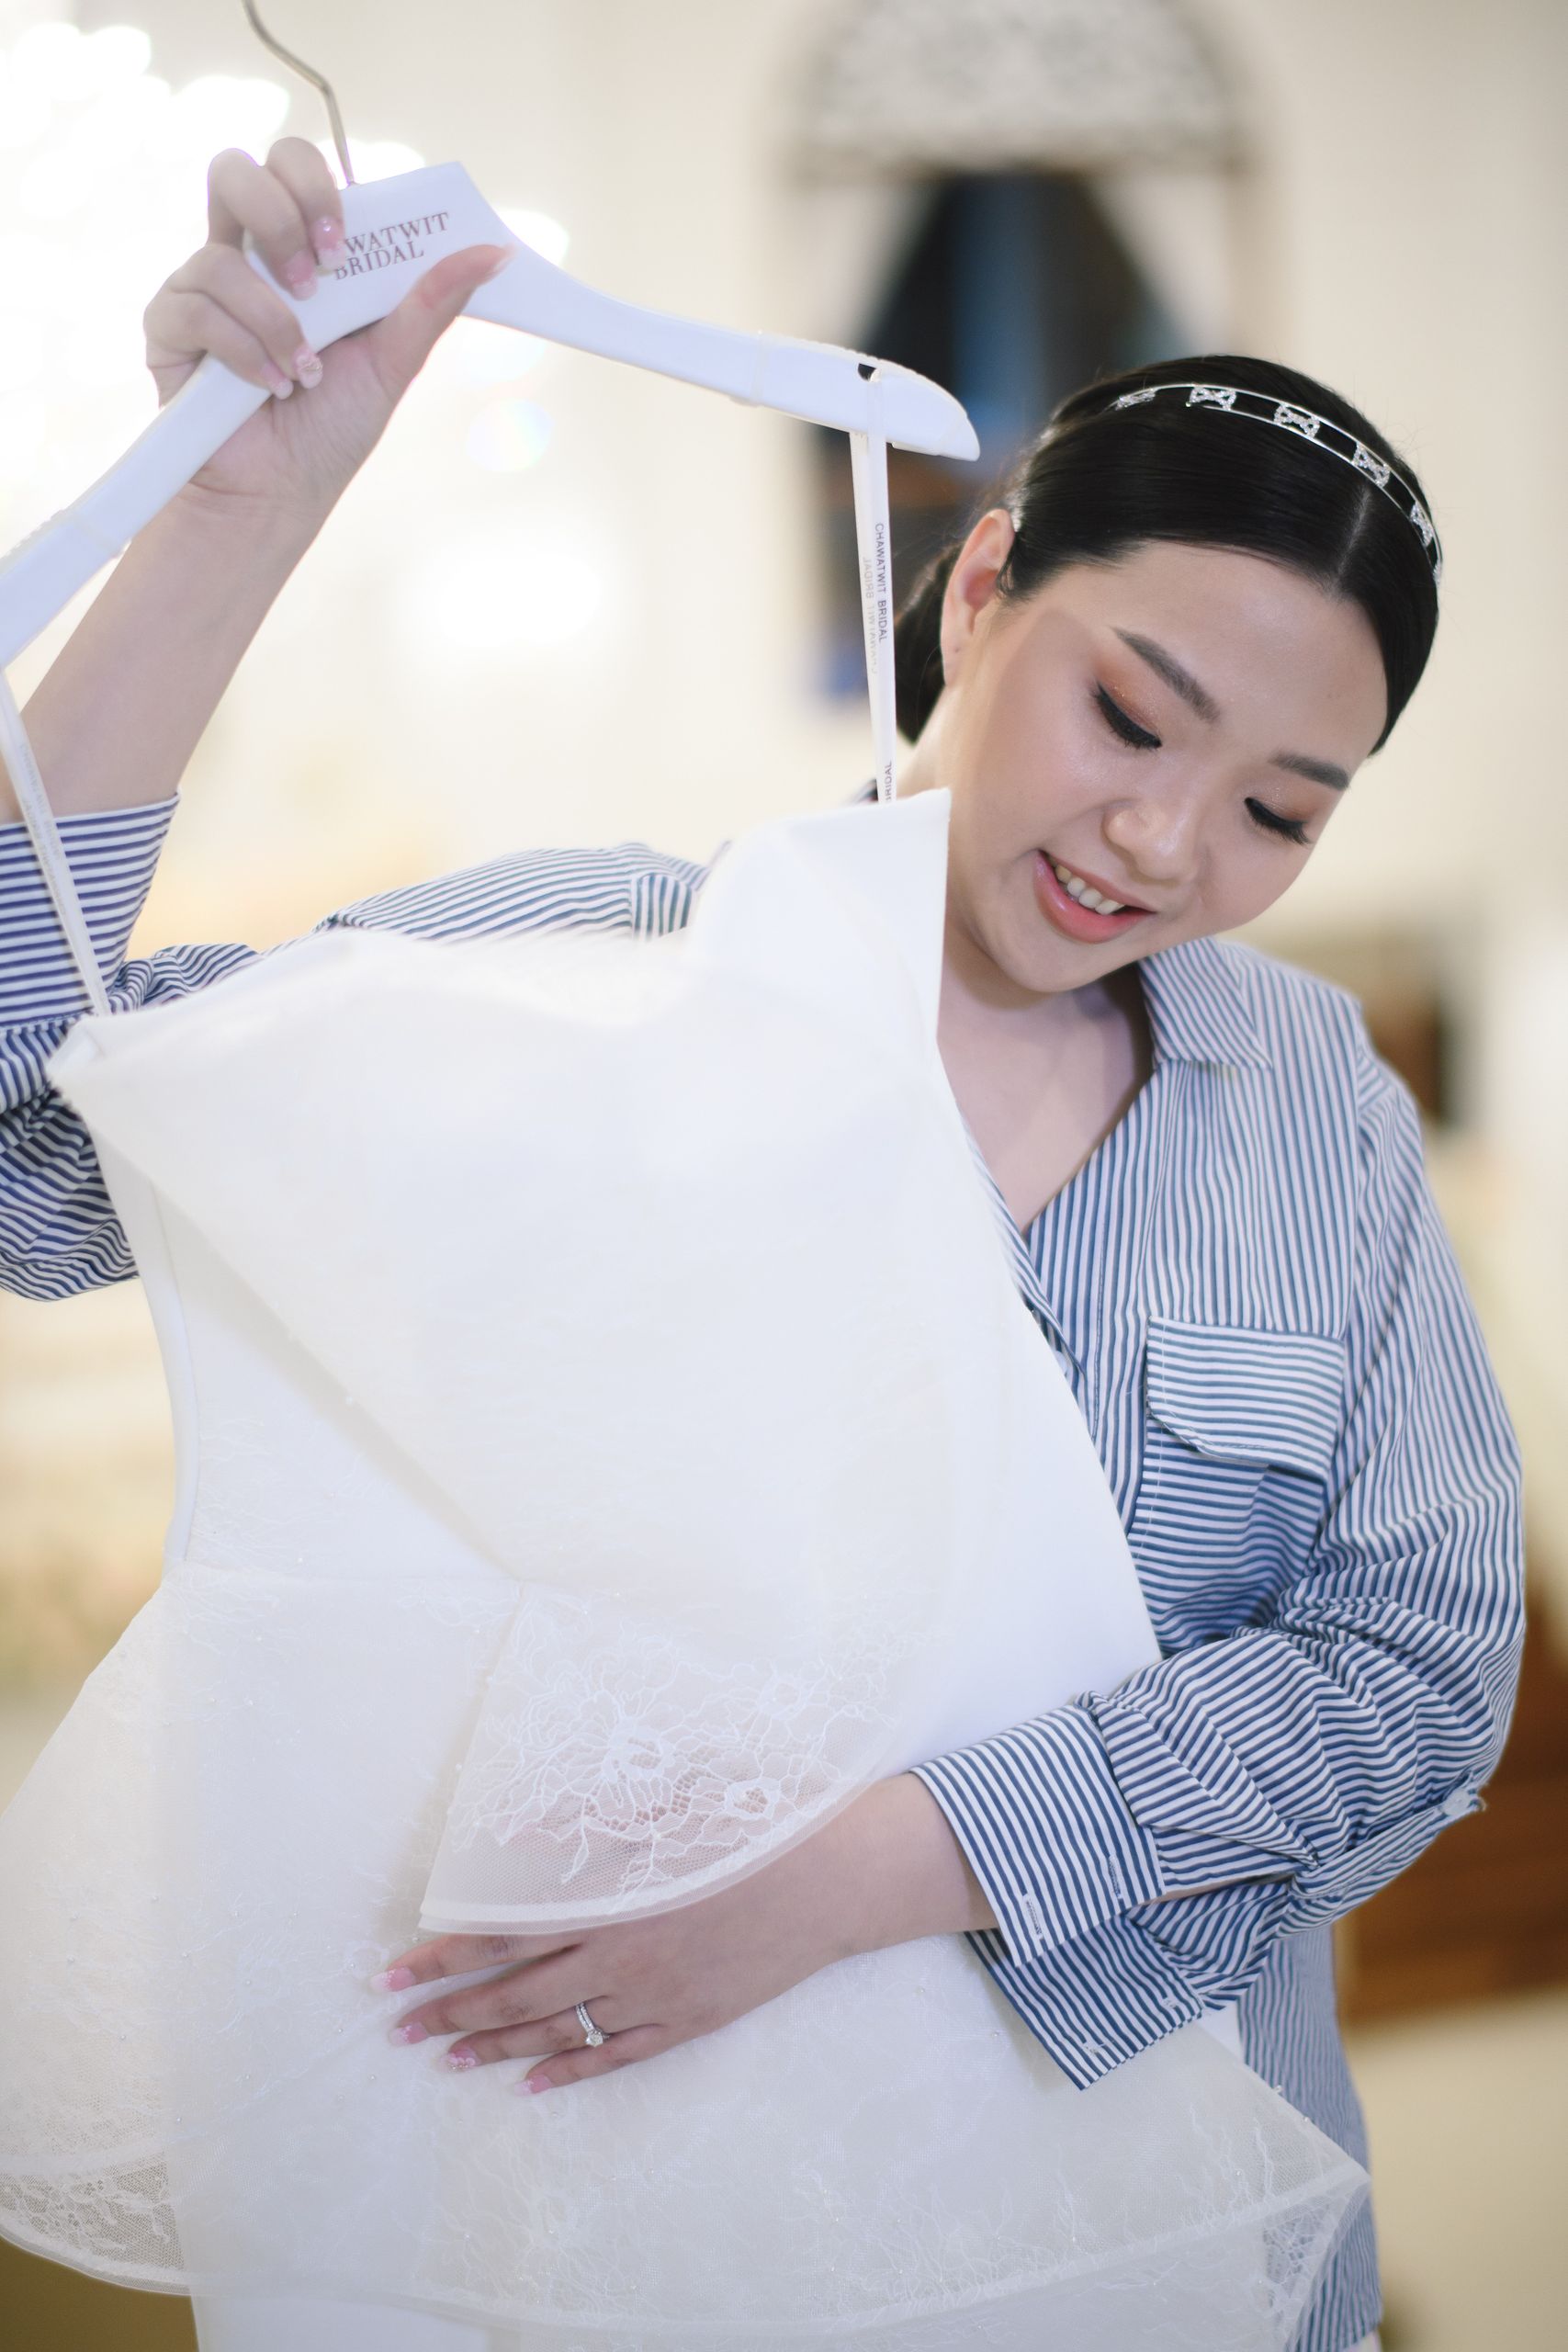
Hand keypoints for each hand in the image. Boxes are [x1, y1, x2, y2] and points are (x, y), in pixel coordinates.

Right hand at [143, 139, 509, 524]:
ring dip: (272, 318)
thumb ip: (431, 302)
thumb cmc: (333, 427)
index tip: (344, 245)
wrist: (280, 494)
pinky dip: (240, 350)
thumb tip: (494, 253)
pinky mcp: (168, 328)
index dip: (314, 183)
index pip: (292, 164)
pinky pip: (193, 307)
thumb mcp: (393, 360)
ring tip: (302, 369)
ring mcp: (202, 288)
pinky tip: (269, 387)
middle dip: (280, 219)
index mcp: (297, 249)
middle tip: (317, 279)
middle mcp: (245, 256)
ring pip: (217, 252)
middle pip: (236, 171)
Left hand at [372, 1773, 994, 2092]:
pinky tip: (532, 2085)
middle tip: (399, 2027)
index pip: (501, 1933)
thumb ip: (584, 1830)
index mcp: (608, 1899)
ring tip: (446, 2058)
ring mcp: (655, 1996)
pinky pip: (616, 2056)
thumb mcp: (666, 1813)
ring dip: (496, 2046)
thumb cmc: (748, 1828)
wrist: (832, 1877)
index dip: (444, 1955)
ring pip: (556, 2031)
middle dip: (451, 2009)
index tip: (394, 1971)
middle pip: (515, 1992)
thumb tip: (510, 1840)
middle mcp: (621, 1956)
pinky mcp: (689, 2022)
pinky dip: (570, 2072)